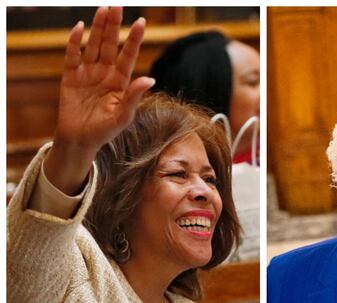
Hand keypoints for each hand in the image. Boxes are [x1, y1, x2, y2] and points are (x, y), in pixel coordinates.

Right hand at [47, 7, 153, 194]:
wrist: (81, 140)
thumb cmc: (105, 131)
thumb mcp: (123, 116)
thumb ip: (134, 97)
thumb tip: (151, 79)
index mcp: (120, 82)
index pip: (128, 55)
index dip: (134, 39)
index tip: (141, 22)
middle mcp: (105, 73)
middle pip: (110, 45)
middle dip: (113, 26)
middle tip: (117, 6)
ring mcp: (87, 73)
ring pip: (93, 45)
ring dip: (97, 28)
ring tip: (103, 9)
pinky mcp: (71, 77)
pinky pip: (73, 56)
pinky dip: (75, 42)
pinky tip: (79, 28)